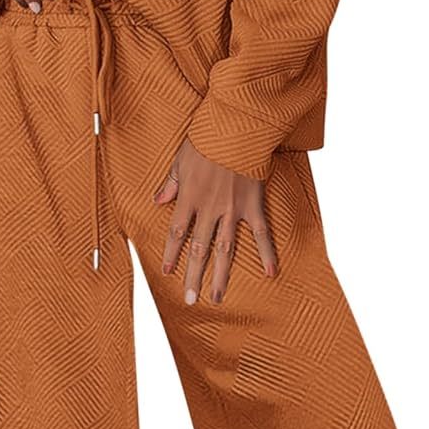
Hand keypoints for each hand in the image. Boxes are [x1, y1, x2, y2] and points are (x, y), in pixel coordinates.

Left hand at [153, 137, 277, 304]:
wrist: (236, 128)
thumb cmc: (207, 139)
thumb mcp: (181, 159)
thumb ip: (171, 183)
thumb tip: (158, 201)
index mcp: (189, 198)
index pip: (177, 233)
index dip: (171, 255)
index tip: (168, 273)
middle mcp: (209, 209)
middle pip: (199, 249)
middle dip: (193, 276)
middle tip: (190, 300)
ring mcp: (232, 210)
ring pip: (226, 249)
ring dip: (220, 275)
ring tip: (217, 297)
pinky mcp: (253, 205)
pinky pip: (261, 233)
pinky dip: (266, 253)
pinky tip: (270, 272)